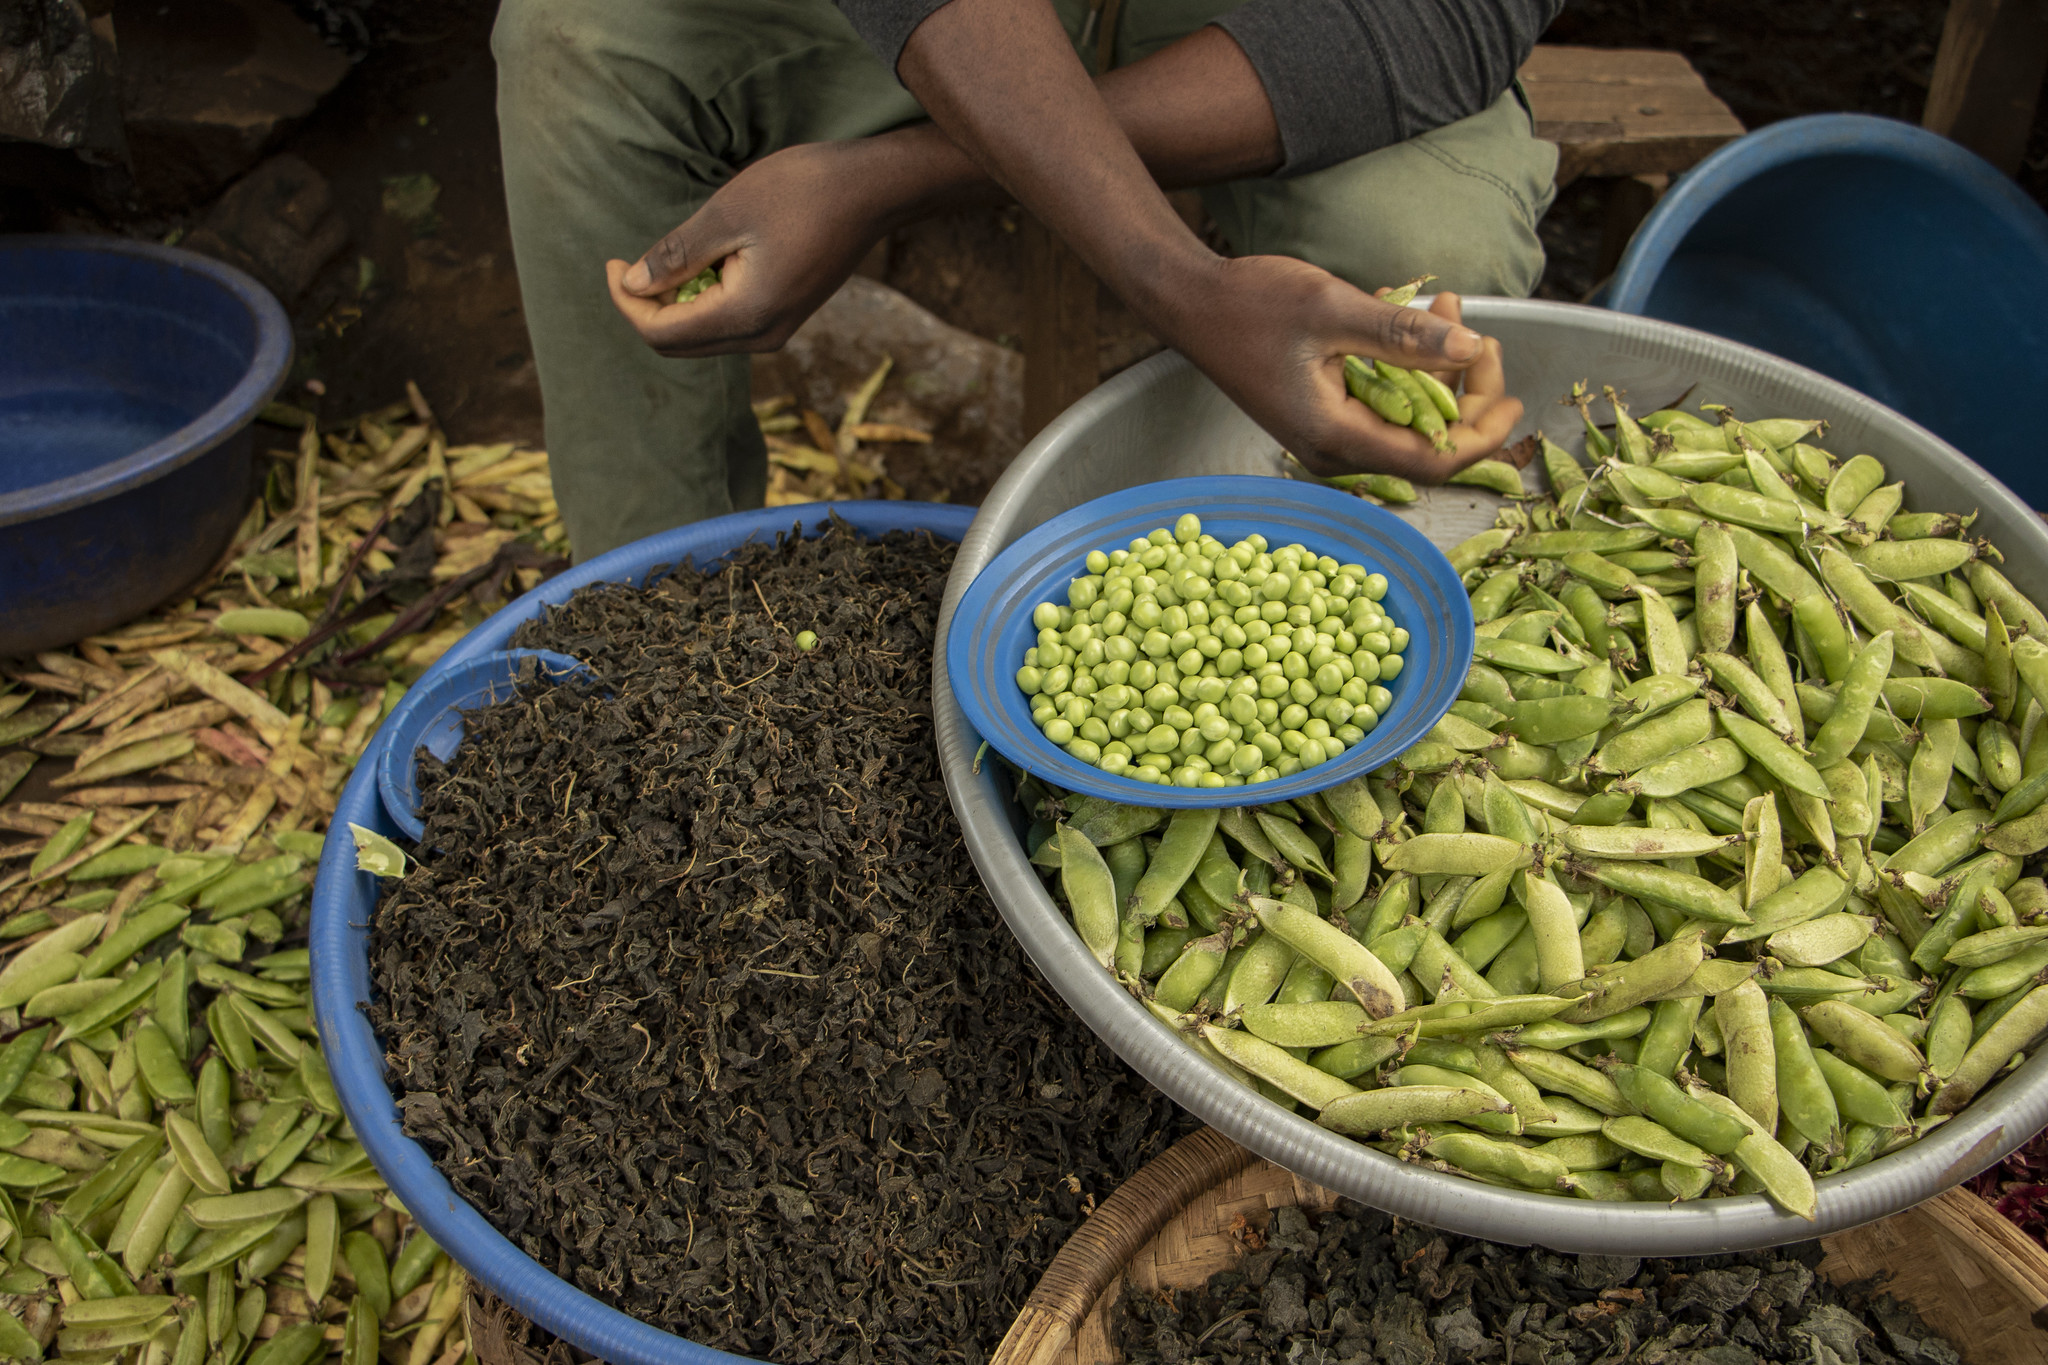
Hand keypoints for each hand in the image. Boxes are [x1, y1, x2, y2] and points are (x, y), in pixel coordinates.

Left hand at [606, 140, 907, 356]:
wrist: (873, 190)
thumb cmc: (804, 190)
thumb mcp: (727, 212)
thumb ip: (676, 255)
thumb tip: (631, 284)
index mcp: (747, 314)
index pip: (662, 333)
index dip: (626, 303)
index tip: (611, 262)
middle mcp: (763, 336)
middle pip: (678, 345)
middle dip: (645, 308)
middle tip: (627, 261)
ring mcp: (777, 330)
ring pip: (702, 336)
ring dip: (675, 303)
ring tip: (677, 253)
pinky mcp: (784, 316)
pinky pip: (727, 323)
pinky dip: (702, 299)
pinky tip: (707, 259)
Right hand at [1161, 257, 1523, 480]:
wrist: (1191, 303)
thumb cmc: (1251, 303)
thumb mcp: (1332, 308)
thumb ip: (1403, 334)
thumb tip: (1471, 348)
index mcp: (1337, 436)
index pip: (1433, 458)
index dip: (1483, 431)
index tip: (1513, 392)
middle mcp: (1335, 449)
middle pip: (1427, 444)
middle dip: (1467, 391)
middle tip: (1480, 333)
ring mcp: (1328, 435)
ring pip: (1409, 420)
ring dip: (1439, 368)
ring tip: (1449, 305)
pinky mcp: (1324, 415)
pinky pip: (1384, 403)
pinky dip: (1409, 364)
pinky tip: (1415, 314)